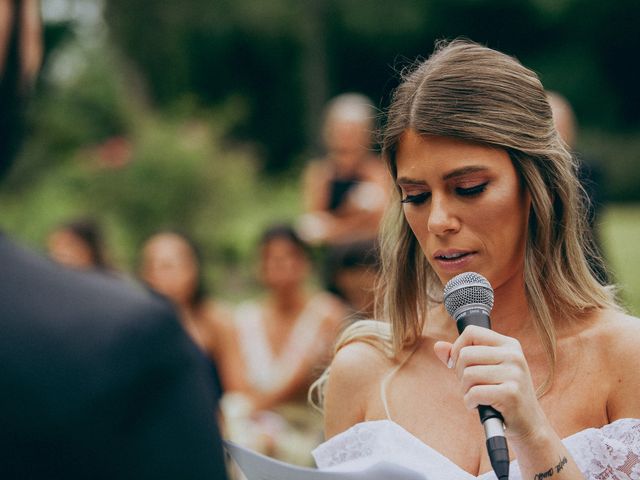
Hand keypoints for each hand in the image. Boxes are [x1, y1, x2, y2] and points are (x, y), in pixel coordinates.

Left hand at [433, 326, 548, 444]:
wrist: (528, 424)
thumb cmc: (502, 394)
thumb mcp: (484, 370)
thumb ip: (460, 356)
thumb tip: (437, 346)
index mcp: (508, 344)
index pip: (471, 332)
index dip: (457, 348)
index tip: (461, 365)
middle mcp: (514, 355)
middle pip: (465, 354)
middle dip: (459, 373)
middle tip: (470, 385)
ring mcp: (514, 373)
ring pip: (468, 374)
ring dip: (465, 390)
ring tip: (476, 396)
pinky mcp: (511, 393)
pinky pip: (474, 392)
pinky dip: (470, 402)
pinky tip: (478, 406)